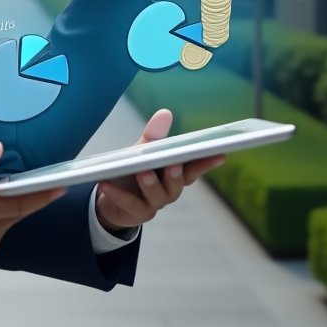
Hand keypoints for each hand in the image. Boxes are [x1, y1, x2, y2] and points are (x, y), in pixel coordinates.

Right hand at [0, 141, 64, 276]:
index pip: (18, 201)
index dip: (42, 193)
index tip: (61, 183)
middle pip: (20, 211)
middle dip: (34, 195)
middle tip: (50, 178)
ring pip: (11, 221)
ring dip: (16, 204)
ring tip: (17, 185)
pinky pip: (1, 229)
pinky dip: (4, 214)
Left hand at [94, 109, 225, 234]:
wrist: (109, 198)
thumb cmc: (132, 170)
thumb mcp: (141, 150)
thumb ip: (154, 136)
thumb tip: (165, 112)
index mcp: (173, 172)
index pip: (193, 167)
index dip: (207, 162)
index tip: (220, 153)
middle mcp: (169, 190)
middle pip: (177, 184)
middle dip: (176, 174)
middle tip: (173, 164)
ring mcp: (154, 203)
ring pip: (158, 196)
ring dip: (151, 184)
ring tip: (143, 173)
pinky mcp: (137, 214)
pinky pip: (130, 205)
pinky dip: (119, 194)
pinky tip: (106, 182)